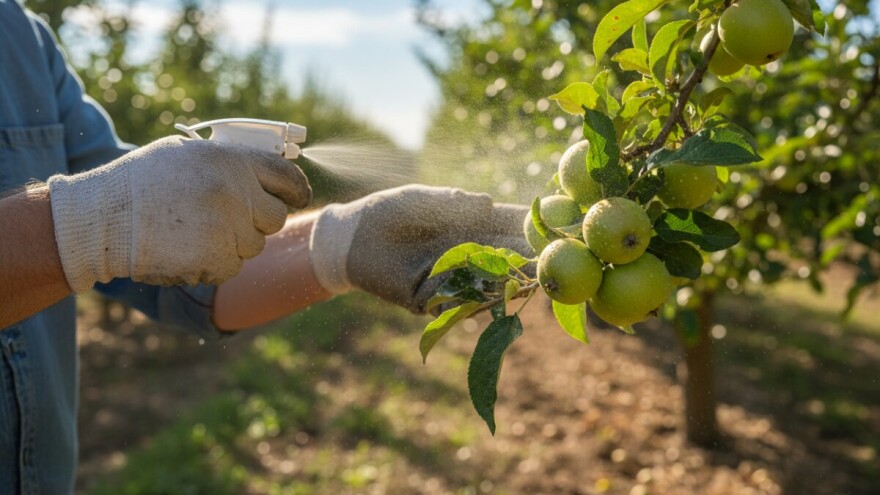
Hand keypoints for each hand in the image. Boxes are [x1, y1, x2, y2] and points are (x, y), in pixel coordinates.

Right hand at [48, 136, 310, 290]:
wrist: (104, 218)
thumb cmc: (141, 182)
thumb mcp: (187, 153)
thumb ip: (230, 162)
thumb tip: (267, 173)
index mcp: (232, 161)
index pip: (288, 177)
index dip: (297, 190)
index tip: (298, 198)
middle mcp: (237, 193)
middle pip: (275, 217)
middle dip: (257, 220)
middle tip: (227, 218)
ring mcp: (229, 228)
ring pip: (254, 245)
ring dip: (233, 243)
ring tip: (194, 231)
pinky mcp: (218, 260)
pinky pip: (233, 267)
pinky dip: (215, 264)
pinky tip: (186, 250)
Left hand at [309, 185, 528, 312]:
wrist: (352, 236)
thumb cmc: (389, 212)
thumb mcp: (422, 200)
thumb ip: (451, 201)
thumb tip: (486, 204)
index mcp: (469, 228)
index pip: (505, 226)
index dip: (525, 224)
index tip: (552, 220)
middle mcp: (465, 256)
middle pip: (502, 259)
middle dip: (523, 257)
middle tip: (546, 255)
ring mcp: (449, 280)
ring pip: (482, 285)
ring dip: (504, 281)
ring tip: (524, 273)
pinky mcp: (427, 301)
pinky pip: (452, 302)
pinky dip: (467, 296)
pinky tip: (485, 289)